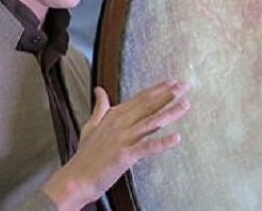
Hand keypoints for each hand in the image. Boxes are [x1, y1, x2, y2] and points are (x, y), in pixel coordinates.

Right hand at [42, 81, 190, 209]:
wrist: (76, 178)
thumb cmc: (85, 155)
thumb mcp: (91, 126)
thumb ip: (99, 107)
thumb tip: (99, 90)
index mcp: (114, 116)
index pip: (140, 98)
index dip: (157, 89)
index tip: (172, 82)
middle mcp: (120, 124)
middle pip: (147, 105)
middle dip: (167, 95)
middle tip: (184, 86)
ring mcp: (123, 139)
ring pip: (151, 122)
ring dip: (169, 113)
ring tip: (185, 105)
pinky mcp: (125, 155)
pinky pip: (147, 147)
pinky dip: (162, 142)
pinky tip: (176, 138)